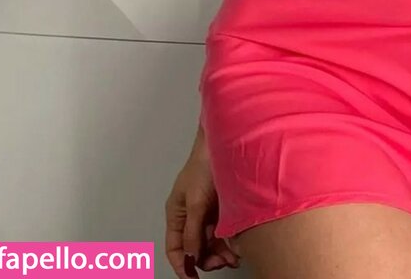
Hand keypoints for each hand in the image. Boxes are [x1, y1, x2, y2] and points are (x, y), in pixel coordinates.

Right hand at [164, 131, 239, 276]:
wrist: (227, 144)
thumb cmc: (203, 164)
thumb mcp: (195, 201)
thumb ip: (192, 229)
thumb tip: (191, 255)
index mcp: (177, 214)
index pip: (174, 247)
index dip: (181, 265)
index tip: (192, 277)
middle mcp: (191, 216)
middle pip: (195, 248)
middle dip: (207, 259)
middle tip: (221, 264)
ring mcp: (207, 212)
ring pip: (211, 242)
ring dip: (221, 253)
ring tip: (232, 256)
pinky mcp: (222, 208)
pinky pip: (223, 232)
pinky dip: (229, 241)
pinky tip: (237, 245)